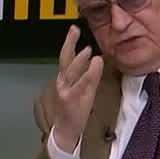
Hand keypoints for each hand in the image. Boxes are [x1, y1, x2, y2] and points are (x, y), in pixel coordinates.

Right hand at [52, 25, 103, 151]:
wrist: (67, 130)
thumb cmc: (76, 110)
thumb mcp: (86, 90)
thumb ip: (91, 75)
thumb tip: (97, 58)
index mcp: (65, 78)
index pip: (67, 57)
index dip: (70, 42)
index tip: (74, 28)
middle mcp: (62, 82)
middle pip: (64, 59)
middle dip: (68, 43)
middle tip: (74, 29)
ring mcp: (65, 90)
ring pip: (71, 70)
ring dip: (79, 59)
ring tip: (89, 50)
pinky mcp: (69, 99)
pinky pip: (79, 85)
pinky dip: (87, 74)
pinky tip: (94, 65)